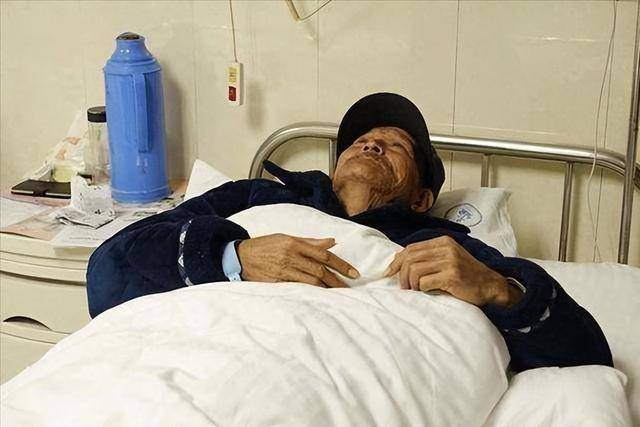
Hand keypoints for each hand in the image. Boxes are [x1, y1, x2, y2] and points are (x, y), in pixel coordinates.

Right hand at [237, 233, 359, 287]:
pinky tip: (320, 297)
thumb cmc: (265, 245)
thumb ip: (310, 241)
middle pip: (320, 270)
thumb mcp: (286, 237)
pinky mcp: (276, 282)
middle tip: (349, 288)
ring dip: (326, 289)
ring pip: (310, 281)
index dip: (340, 264)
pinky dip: (310, 293)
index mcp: (295, 243)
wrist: (240, 256)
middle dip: (337, 280)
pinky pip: (297, 288)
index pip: (323, 254)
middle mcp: (291, 256)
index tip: (353, 273)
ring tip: (338, 294)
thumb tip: (332, 241)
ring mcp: (283, 271)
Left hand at [383, 236, 521, 306]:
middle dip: (402, 274)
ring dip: (411, 283)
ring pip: (415, 270)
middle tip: (404, 287)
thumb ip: (428, 258)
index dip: (397, 261)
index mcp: (443, 242)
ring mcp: (450, 261)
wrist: (491, 286)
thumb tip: (398, 261)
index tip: (390, 273)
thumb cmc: (467, 276)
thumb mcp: (448, 260)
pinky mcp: (452, 276)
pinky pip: (425, 282)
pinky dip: (422, 289)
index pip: (411, 248)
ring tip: (415, 290)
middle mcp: (446, 248)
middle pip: (410, 258)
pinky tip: (427, 292)